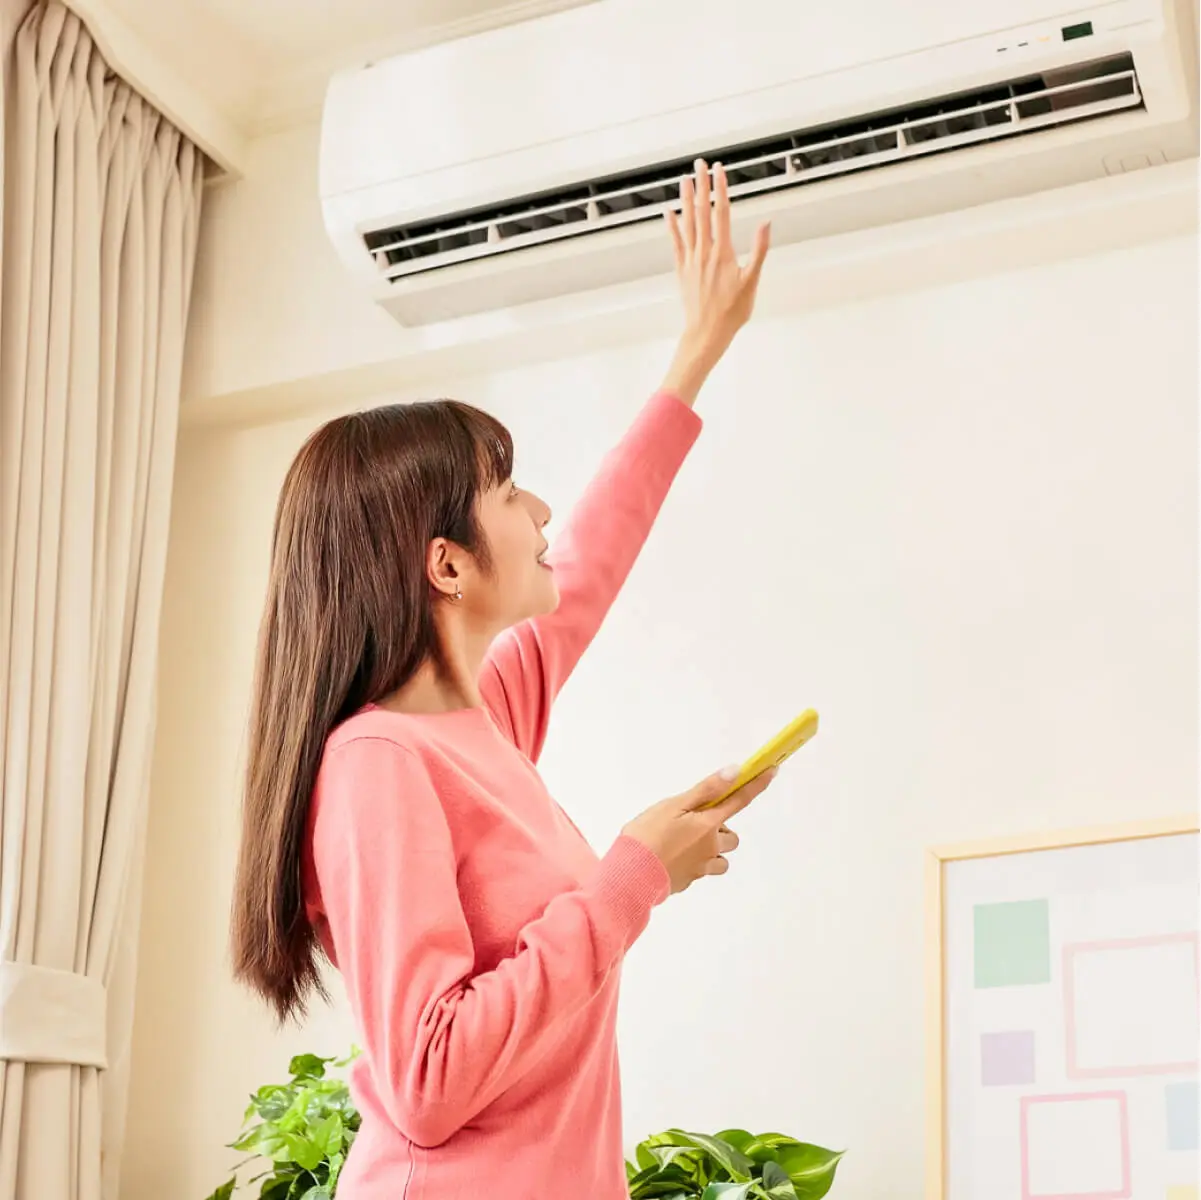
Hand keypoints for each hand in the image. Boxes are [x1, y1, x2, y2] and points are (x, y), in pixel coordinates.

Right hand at [621, 765, 776, 893]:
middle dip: (719, 830)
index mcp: (708, 825)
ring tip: (682, 843)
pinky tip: (672, 857)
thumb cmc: (647, 835)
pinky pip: (702, 870)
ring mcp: (701, 868)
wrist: (630, 876)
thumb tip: (735, 772)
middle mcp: (711, 848)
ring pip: (719, 858)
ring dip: (711, 850)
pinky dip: (695, 863)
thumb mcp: (673, 805)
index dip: (757, 784)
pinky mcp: (688, 882)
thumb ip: (706, 790)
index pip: (739, 800)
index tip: (772, 770)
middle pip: (731, 838)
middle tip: (691, 823)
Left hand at [661, 159, 770, 403]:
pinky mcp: (682, 270)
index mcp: (722, 252)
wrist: (706, 333)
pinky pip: (676, 242)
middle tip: (700, 164)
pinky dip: (672, 226)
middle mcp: (704, 252)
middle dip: (701, 185)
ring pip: (687, 223)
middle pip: (701, 211)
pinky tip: (669, 212)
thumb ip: (759, 250)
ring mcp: (690, 260)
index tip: (720, 169)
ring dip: (686, 200)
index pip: (721, 212)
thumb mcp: (752, 281)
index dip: (721, 188)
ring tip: (685, 180)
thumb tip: (766, 224)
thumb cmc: (732, 311)